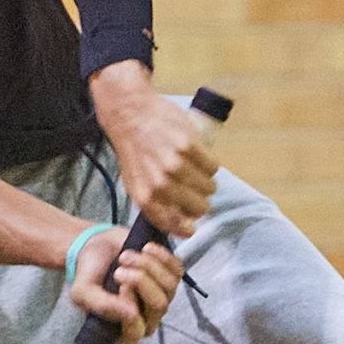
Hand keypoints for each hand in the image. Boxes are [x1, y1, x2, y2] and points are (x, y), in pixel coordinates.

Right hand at [68, 232, 184, 343]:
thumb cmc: (90, 273)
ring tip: (125, 255)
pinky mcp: (170, 276)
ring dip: (146, 265)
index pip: (137, 331)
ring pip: (169, 285)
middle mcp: (147, 316)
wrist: (97, 248)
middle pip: (159, 305)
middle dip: (140, 280)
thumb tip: (129, 314)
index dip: (129, 306)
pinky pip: (176, 269)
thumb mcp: (82, 291)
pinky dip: (160, 255)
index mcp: (125, 328)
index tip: (117, 285)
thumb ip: (101, 306)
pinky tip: (144, 248)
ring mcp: (162, 296)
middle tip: (119, 269)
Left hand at [89, 61, 215, 240]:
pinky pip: (213, 167)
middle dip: (201, 202)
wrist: (130, 115)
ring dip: (207, 183)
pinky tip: (201, 159)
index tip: (192, 225)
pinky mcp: (189, 146)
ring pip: (209, 187)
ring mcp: (175, 165)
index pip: (176, 225)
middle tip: (195, 191)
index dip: (187, 228)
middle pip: (199, 207)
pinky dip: (211, 165)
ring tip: (196, 172)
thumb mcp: (134, 184)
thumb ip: (153, 205)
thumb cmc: (134, 152)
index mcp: (145, 197)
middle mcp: (160, 184)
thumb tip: (175, 223)